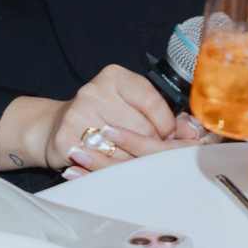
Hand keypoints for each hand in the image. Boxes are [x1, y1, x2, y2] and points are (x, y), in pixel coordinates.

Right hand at [49, 64, 190, 177]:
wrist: (55, 126)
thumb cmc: (104, 116)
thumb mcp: (132, 105)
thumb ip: (163, 115)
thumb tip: (192, 132)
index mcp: (115, 77)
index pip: (152, 103)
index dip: (166, 126)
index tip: (166, 135)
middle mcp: (94, 91)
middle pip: (142, 131)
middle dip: (151, 147)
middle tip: (148, 152)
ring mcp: (78, 115)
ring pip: (125, 152)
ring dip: (132, 163)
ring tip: (129, 161)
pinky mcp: (66, 139)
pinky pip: (102, 165)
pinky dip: (110, 171)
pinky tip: (109, 167)